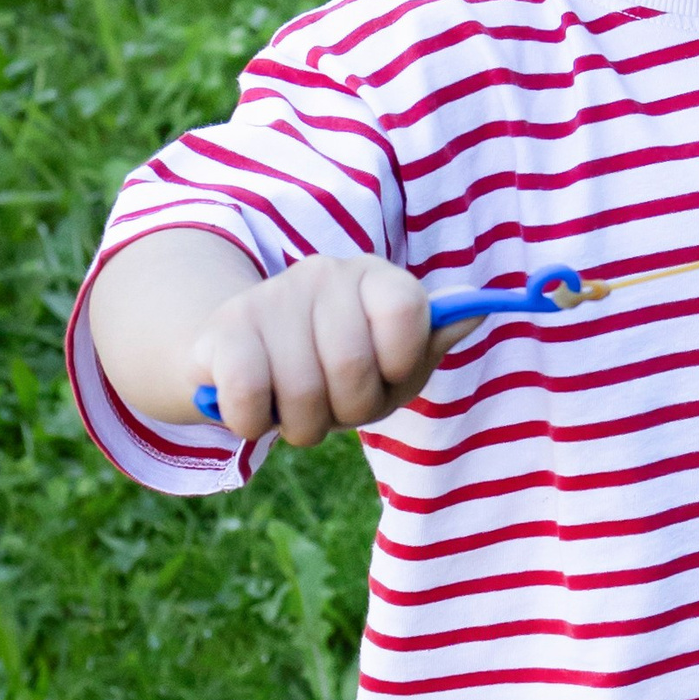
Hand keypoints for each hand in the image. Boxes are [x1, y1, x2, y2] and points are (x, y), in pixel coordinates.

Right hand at [193, 255, 441, 444]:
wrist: (249, 360)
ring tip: (298, 407)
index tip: (388, 374)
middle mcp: (324, 273)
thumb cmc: (337, 368)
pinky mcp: (222, 329)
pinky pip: (247, 398)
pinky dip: (255, 423)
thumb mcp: (393, 363)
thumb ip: (431, 342)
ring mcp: (270, 296)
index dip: (401, 362)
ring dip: (303, 426)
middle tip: (337, 405)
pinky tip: (257, 409)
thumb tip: (476, 313)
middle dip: (349, 410)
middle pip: (352, 367)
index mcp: (376, 277)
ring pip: (301, 393)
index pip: (406, 311)